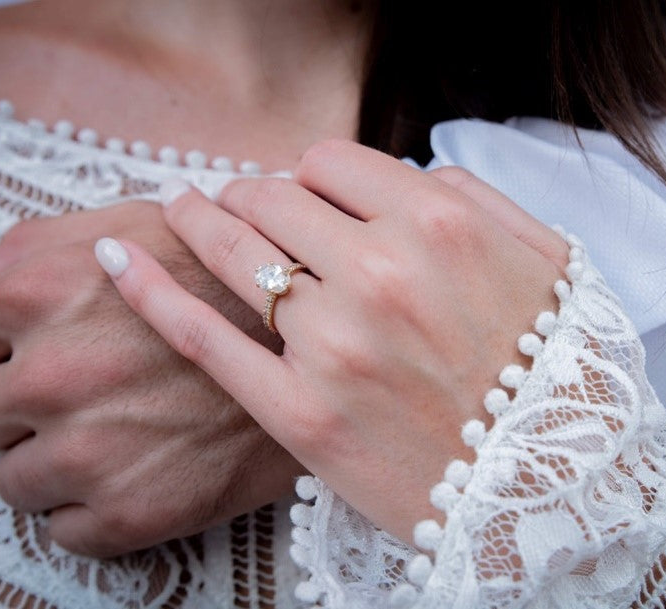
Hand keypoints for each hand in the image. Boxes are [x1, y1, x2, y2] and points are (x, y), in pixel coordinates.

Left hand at [0, 201, 304, 556]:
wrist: (322, 350)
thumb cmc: (226, 280)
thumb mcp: (138, 225)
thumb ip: (39, 243)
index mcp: (47, 291)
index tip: (18, 354)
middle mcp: (56, 373)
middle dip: (11, 407)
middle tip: (70, 397)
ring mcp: (92, 451)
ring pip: (13, 481)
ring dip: (48, 463)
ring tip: (107, 436)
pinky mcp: (132, 512)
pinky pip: (64, 530)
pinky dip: (89, 510)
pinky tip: (132, 472)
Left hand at [97, 140, 568, 541]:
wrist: (547, 486)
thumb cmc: (550, 369)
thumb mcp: (545, 260)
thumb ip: (477, 198)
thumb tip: (413, 173)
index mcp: (438, 225)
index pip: (328, 161)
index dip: (305, 172)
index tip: (298, 191)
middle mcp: (381, 272)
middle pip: (271, 198)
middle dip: (248, 193)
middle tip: (235, 202)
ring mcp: (334, 344)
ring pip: (234, 251)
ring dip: (198, 220)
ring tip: (181, 210)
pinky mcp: (300, 412)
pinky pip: (206, 336)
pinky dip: (152, 292)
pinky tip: (116, 261)